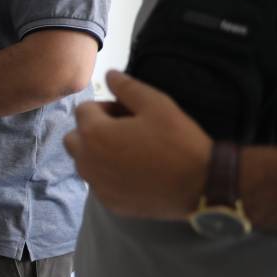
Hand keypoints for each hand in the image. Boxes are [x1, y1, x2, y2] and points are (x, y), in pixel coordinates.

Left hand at [63, 70, 209, 220]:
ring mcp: (96, 184)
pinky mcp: (108, 202)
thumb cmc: (179, 141)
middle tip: (126, 133)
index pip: (84, 110)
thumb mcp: (156, 104)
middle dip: (93, 131)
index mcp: (93, 134)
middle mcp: (86, 161)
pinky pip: (98, 183)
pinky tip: (134, 173)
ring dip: (97, 153)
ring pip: (83, 161)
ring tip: (130, 152)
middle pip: (75, 137)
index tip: (130, 114)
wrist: (201, 185)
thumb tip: (108, 74)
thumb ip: (127, 87)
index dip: (106, 108)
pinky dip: (108, 175)